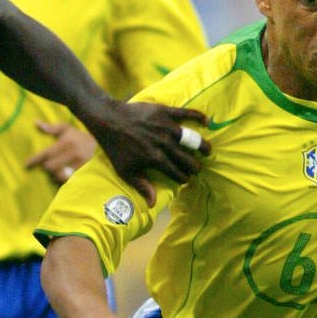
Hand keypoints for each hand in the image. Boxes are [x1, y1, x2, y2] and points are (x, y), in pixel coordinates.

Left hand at [24, 121, 97, 182]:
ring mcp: (79, 164)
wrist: (98, 144)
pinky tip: (62, 173)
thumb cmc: (77, 136)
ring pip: (58, 174)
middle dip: (46, 166)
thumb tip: (35, 123)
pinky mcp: (84, 171)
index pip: (46, 153)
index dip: (34, 160)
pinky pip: (67, 179)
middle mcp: (73, 153)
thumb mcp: (65, 128)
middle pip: (50, 166)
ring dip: (54, 173)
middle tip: (46, 164)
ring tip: (56, 168)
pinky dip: (62, 177)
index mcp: (66, 142)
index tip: (25, 165)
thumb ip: (51, 127)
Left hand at [81, 99, 209, 206]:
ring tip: (207, 151)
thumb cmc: (116, 148)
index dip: (183, 178)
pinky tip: (207, 122)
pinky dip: (198, 117)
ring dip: (201, 146)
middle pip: (187, 158)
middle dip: (195, 166)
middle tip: (198, 168)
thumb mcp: (125, 171)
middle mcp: (164, 144)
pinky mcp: (165, 112)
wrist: (109, 120)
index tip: (186, 180)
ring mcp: (166, 127)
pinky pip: (186, 113)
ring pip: (191, 139)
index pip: (177, 172)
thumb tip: (152, 204)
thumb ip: (141, 186)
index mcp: (155, 159)